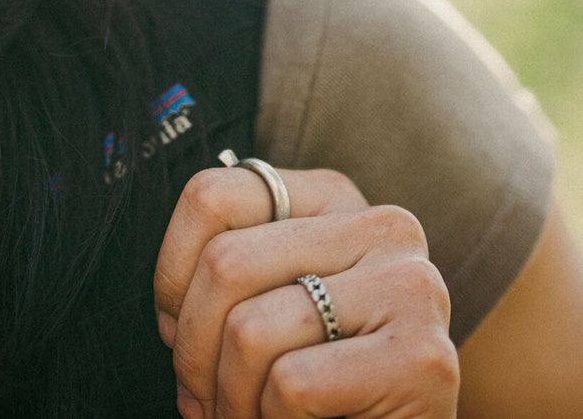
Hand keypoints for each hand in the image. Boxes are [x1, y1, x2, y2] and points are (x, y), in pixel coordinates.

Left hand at [153, 165, 458, 417]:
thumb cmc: (328, 378)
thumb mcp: (279, 299)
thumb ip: (234, 272)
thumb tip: (170, 317)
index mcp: (333, 198)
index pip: (212, 196)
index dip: (172, 271)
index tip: (172, 328)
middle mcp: (381, 227)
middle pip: (225, 263)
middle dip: (192, 348)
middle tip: (198, 398)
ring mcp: (409, 287)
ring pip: (250, 329)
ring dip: (227, 396)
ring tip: (238, 418)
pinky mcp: (422, 358)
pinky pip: (292, 383)